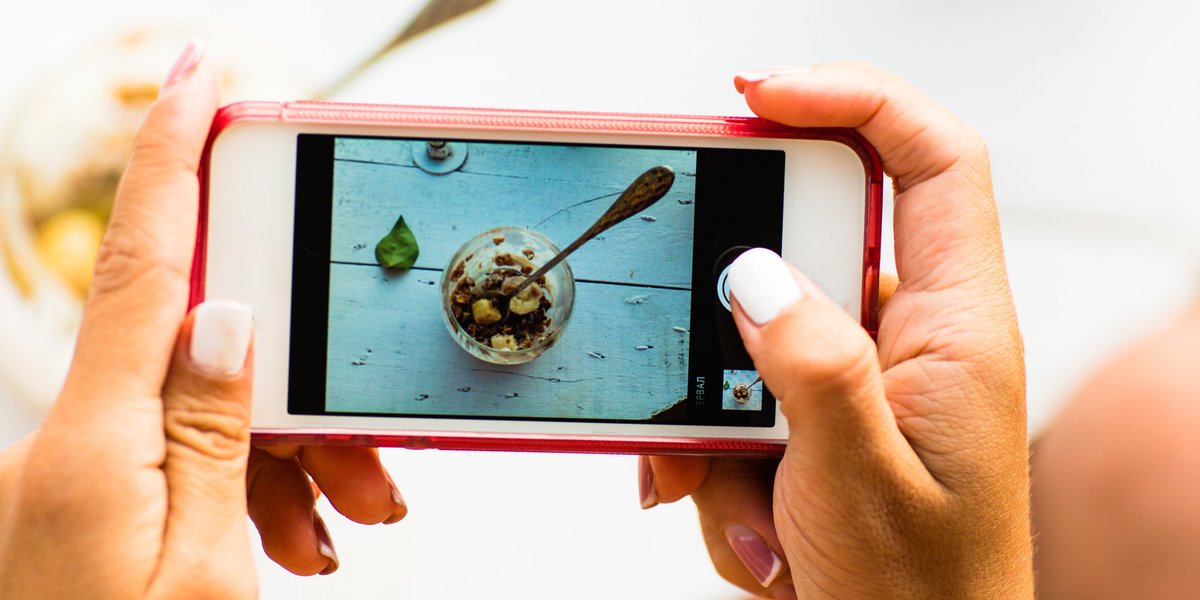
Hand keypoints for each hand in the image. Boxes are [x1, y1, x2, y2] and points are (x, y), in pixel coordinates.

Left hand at [0, 41, 404, 597]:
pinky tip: (299, 540)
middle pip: (210, 350)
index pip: (146, 259)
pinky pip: (196, 453)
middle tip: (366, 475)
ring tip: (342, 532)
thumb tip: (230, 318)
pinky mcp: (105, 493)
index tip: (202, 74)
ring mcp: (91, 465)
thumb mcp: (202, 567)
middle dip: (302, 395)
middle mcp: (81, 434)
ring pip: (218, 407)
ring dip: (295, 461)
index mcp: (98, 438)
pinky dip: (259, 486)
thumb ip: (216, 433)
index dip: (172, 155)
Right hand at [640, 63, 1031, 598]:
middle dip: (738, 314)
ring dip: (719, 420)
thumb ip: (811, 367)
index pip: (931, 159)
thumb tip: (754, 271)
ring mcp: (859, 379)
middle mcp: (912, 340)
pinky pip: (741, 396)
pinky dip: (716, 456)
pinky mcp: (818, 417)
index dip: (854, 100)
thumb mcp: (859, 485)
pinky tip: (747, 518)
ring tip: (745, 502)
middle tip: (710, 374)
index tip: (762, 94)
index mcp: (958, 330)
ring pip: (754, 335)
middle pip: (809, 250)